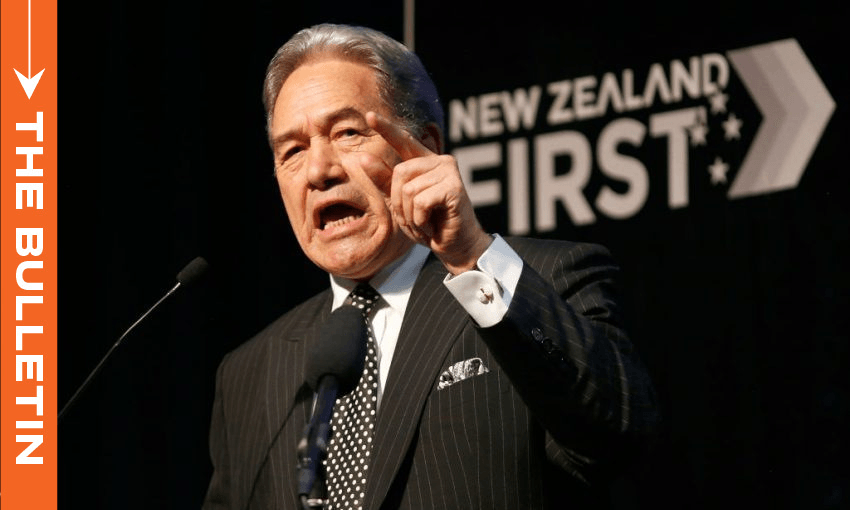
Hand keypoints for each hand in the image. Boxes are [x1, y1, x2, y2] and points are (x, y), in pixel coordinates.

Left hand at [366, 112, 491, 274]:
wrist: (455, 245)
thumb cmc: (430, 223)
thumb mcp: (401, 202)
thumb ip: (385, 181)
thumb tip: (363, 158)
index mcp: (426, 162)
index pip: (404, 141)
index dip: (387, 128)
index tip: (370, 115)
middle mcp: (440, 161)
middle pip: (399, 173)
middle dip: (399, 203)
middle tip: (415, 219)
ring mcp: (449, 172)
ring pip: (409, 190)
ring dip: (411, 215)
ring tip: (425, 223)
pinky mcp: (455, 188)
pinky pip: (420, 201)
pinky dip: (420, 220)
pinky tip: (432, 226)